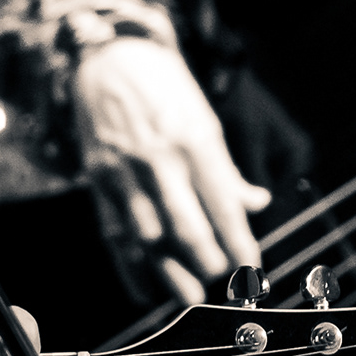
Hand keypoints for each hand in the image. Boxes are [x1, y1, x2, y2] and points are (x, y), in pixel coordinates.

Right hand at [71, 37, 266, 308]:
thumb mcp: (205, 119)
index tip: (253, 268)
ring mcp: (125, 172)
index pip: (223, 204)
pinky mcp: (99, 181)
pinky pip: (115, 234)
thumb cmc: (165, 90)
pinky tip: (144, 289)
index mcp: (195, 141)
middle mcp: (159, 159)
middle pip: (186, 226)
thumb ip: (227, 170)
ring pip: (148, 237)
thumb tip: (257, 204)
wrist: (109, 59)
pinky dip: (129, 267)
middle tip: (222, 282)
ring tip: (187, 295)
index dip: (240, 242)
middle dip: (206, 261)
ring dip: (169, 271)